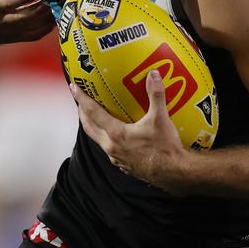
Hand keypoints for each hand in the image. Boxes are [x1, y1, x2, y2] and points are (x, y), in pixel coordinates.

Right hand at [0, 0, 55, 49]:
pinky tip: (53, 20)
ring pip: (34, 28)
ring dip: (48, 18)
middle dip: (45, 6)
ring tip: (59, 4)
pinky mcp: (8, 38)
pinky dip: (45, 29)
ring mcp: (6, 33)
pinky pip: (31, 36)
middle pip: (30, 16)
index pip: (15, 2)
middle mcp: (1, 23)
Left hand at [71, 68, 187, 190]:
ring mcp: (115, 157)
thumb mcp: (161, 119)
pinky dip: (106, 139)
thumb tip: (153, 74)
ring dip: (94, 126)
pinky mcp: (122, 165)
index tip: (74, 87)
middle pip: (89, 127)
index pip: (92, 112)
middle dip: (82, 113)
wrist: (174, 173)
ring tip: (95, 116)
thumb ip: (156, 95)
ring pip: (98, 139)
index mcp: (116, 134)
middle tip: (81, 101)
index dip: (82, 98)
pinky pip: (109, 149)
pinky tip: (114, 135)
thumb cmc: (166, 147)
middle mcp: (111, 146)